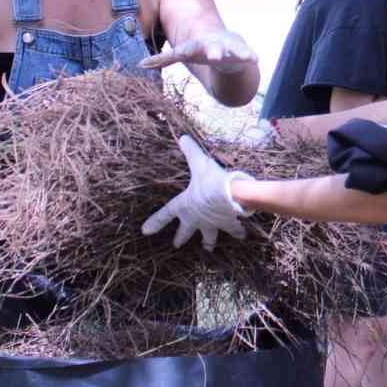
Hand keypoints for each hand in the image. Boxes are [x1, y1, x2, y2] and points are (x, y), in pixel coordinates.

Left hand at [141, 28, 257, 73]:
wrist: (226, 46)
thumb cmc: (201, 51)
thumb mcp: (183, 54)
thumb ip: (163, 59)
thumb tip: (139, 64)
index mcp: (195, 47)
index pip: (184, 51)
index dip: (173, 56)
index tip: (169, 60)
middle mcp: (211, 45)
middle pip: (211, 48)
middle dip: (213, 51)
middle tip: (213, 55)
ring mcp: (228, 47)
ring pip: (232, 49)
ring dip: (236, 51)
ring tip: (245, 55)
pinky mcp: (242, 52)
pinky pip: (247, 53)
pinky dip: (250, 55)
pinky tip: (255, 58)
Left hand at [141, 135, 252, 249]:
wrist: (231, 195)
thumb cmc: (211, 181)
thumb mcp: (199, 164)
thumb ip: (191, 152)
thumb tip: (182, 138)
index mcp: (185, 206)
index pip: (165, 214)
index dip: (155, 222)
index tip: (145, 231)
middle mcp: (196, 219)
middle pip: (186, 232)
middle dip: (181, 238)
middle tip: (176, 245)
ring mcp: (211, 224)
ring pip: (208, 237)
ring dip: (208, 244)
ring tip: (207, 249)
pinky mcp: (227, 225)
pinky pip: (233, 230)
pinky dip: (238, 232)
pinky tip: (242, 236)